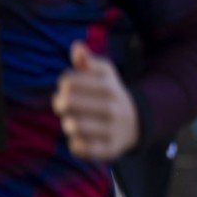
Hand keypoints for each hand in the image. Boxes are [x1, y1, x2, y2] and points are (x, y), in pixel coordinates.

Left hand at [54, 42, 138, 161]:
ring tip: (73, 121)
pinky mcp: (109, 150)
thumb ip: (88, 61)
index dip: (64, 84)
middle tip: (64, 105)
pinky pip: (80, 148)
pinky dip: (75, 144)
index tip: (68, 88)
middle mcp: (113, 108)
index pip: (69, 82)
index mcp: (109, 86)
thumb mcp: (105, 74)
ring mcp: (112, 130)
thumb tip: (77, 46)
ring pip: (73, 126)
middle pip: (68, 103)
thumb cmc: (111, 94)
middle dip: (60, 104)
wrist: (137, 122)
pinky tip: (80, 138)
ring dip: (68, 123)